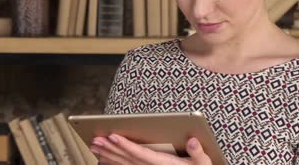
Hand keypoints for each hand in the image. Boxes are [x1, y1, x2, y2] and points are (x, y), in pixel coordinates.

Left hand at [90, 134, 212, 164]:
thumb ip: (198, 153)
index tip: (113, 136)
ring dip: (108, 155)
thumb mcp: (203, 164)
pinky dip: (114, 163)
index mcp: (162, 164)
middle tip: (95, 140)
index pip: (140, 154)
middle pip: (127, 159)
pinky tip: (103, 159)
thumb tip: (193, 140)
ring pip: (123, 164)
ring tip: (94, 147)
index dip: (126, 145)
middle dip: (110, 149)